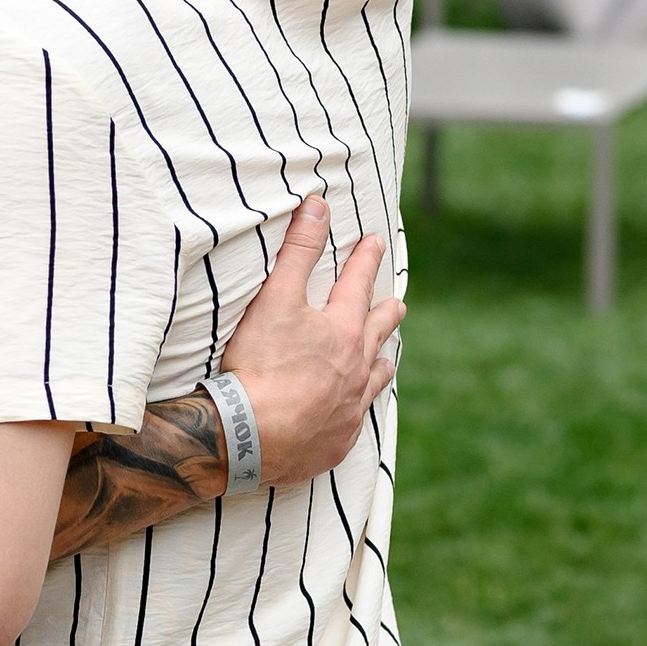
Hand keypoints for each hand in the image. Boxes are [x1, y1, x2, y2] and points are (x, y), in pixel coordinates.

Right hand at [219, 196, 402, 486]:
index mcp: (343, 331)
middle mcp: (356, 369)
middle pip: (379, 334)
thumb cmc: (261, 364)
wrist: (250, 436)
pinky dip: (358, 405)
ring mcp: (349, 407)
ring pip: (375, 378)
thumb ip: (298, 252)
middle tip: (396, 305)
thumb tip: (318, 206)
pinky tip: (353, 408)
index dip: (365, 259)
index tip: (375, 242)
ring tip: (384, 358)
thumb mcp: (276, 299)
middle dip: (387, 314)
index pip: (358, 285)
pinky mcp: (336, 439)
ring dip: (380, 363)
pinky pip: (356, 418)